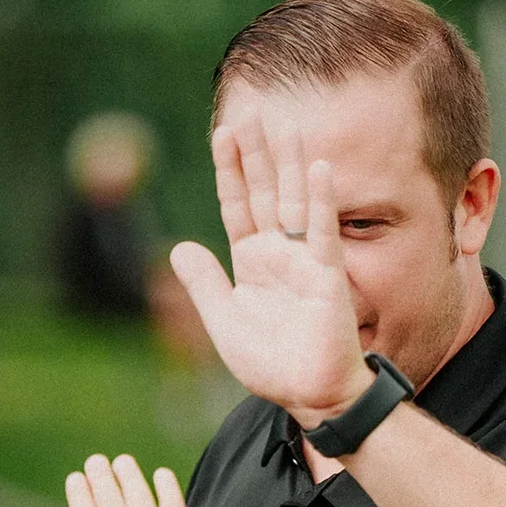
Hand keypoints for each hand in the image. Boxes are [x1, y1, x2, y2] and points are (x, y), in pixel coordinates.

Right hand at [51, 454, 203, 506]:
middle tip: (96, 461)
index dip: (79, 491)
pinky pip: (171, 501)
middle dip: (99, 474)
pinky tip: (160, 474)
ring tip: (122, 462)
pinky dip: (166, 485)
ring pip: (137, 493)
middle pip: (108, 496)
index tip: (76, 477)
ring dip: (128, 473)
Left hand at [169, 113, 375, 426]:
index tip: (222, 133)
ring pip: (293, 202)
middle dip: (256, 155)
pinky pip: (322, 231)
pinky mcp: (326, 274)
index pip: (237, 206)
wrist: (308, 393)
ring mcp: (303, 260)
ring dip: (289, 165)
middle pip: (264, 193)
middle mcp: (278, 253)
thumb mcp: (223, 322)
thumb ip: (204, 284)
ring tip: (284, 125)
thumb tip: (178, 248)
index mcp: (251, 262)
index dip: (229, 171)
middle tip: (249, 112)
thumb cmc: (270, 364)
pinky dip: (320, 201)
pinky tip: (318, 168)